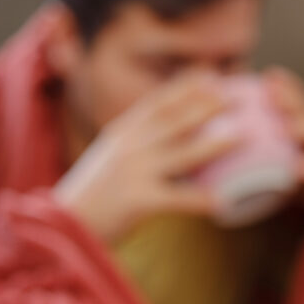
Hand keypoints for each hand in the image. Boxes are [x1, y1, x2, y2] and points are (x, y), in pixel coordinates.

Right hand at [54, 73, 238, 243]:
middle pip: (174, 120)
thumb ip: (135, 147)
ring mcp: (132, 171)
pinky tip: (221, 203)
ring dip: (214, 144)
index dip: (186, 87)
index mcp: (122, 133)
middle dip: (207, 106)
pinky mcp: (136, 200)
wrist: (62, 226)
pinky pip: (176, 198)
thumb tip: (169, 141)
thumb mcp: (110, 160)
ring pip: (181, 153)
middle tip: (238, 98)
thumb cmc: (91, 197)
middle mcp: (129, 146)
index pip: (158, 102)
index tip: (212, 76)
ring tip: (242, 138)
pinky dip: (199, 200)